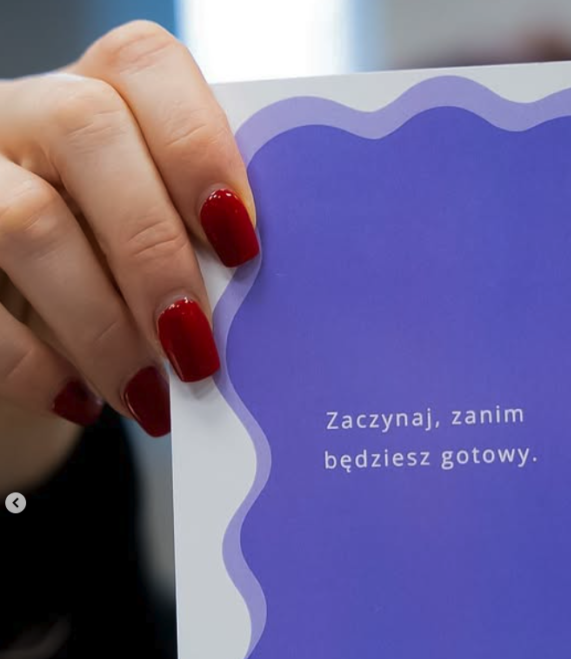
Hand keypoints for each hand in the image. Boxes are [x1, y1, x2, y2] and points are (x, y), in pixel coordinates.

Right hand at [0, 20, 258, 441]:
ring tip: (150, 395)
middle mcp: (26, 115)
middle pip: (86, 130)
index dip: (200, 147)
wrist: (32, 337)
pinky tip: (83, 402)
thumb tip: (264, 304)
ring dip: (103, 325)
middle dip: (155, 252)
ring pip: (25, 219)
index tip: (243, 245)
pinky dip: (38, 367)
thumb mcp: (163, 250)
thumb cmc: (120, 286)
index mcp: (104, 97)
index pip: (145, 65)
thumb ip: (201, 245)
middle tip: (197, 348)